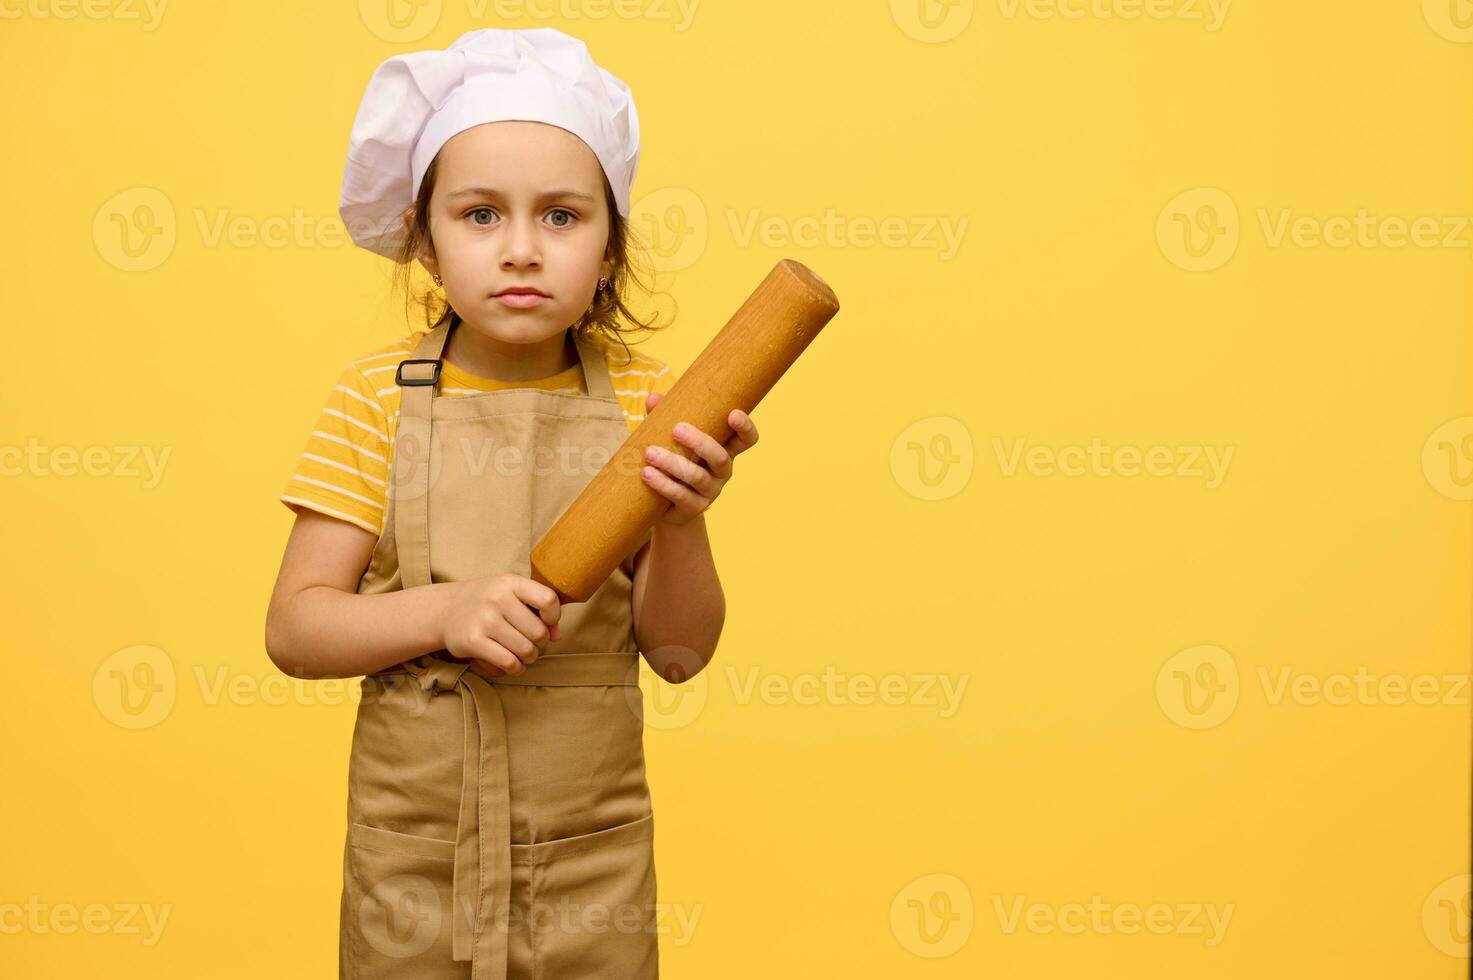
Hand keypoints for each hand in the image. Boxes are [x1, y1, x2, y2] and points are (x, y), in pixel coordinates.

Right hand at [437, 574, 560, 678]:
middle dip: (540, 643)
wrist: (445, 610)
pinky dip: (515, 668)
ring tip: (522, 653)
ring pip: (526, 650)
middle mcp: (497, 599)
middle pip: (538, 632)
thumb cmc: (487, 602)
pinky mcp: (473, 642)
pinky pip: (509, 663)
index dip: (554, 616)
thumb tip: (556, 636)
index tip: (547, 622)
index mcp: (510, 583)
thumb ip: (537, 608)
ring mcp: (484, 621)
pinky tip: (512, 663)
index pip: (547, 600)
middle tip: (530, 641)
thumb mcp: (510, 593)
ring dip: (529, 657)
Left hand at [640, 392, 759, 526]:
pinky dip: (663, 484)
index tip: (733, 413)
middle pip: (720, 457)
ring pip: (697, 477)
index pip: (746, 440)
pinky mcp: (693, 508)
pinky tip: (647, 474)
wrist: (666, 506)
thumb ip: (664, 418)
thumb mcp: (670, 439)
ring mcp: (710, 492)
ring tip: (650, 453)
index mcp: (724, 450)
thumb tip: (653, 398)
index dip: (745, 428)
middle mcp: (722, 472)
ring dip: (673, 463)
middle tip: (676, 429)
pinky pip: (680, 496)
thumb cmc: (673, 461)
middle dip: (700, 442)